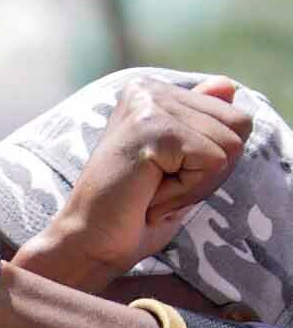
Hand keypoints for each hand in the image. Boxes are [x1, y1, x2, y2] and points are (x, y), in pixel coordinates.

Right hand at [27, 75, 250, 291]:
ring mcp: (148, 104)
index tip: (163, 176)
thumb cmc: (132, 210)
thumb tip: (229, 85)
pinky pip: (212, 162)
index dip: (212, 160)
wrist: (88, 242)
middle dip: (210, 170)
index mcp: (152, 92)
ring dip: (197, 183)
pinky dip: (187, 191)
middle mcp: (148, 89)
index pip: (233, 115)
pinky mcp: (152, 127)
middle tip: (159, 187)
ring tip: (152, 191)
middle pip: (239, 125)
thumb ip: (203, 122)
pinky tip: (148, 195)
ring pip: (230, 144)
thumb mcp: (180, 164)